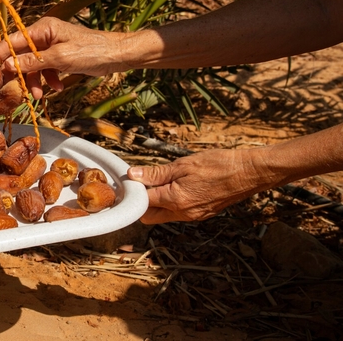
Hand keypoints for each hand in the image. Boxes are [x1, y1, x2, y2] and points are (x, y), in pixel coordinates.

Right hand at [0, 17, 127, 98]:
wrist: (117, 56)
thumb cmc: (91, 51)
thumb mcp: (59, 58)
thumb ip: (33, 62)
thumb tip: (8, 66)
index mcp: (42, 28)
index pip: (12, 40)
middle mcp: (44, 35)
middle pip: (20, 54)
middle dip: (20, 73)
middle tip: (15, 90)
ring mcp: (51, 46)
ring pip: (32, 65)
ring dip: (35, 80)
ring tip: (40, 95)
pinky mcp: (59, 57)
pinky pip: (45, 69)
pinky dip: (48, 79)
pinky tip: (57, 87)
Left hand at [128, 148, 265, 223]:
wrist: (248, 172)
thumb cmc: (218, 165)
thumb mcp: (183, 165)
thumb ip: (156, 173)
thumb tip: (134, 175)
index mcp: (176, 200)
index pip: (143, 202)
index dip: (134, 191)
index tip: (131, 180)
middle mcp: (184, 213)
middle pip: (150, 216)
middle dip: (143, 202)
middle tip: (144, 183)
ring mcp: (194, 216)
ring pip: (165, 216)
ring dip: (158, 203)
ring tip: (162, 182)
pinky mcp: (202, 215)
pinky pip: (179, 213)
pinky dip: (173, 203)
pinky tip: (178, 187)